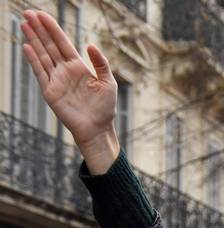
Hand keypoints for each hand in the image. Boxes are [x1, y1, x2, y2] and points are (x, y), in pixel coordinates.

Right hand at [20, 10, 119, 173]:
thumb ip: (101, 64)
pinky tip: (27, 46)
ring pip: (42, 55)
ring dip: (33, 40)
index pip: (62, 43)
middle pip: (49, 45)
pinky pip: (40, 72)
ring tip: (24, 24)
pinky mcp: (50, 91)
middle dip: (39, 29)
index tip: (42, 15)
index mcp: (78, 67)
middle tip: (28, 12)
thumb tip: (90, 45)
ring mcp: (56, 80)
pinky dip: (33, 60)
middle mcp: (65, 71)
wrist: (97, 128)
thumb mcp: (108, 83)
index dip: (52, 29)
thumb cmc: (105, 107)